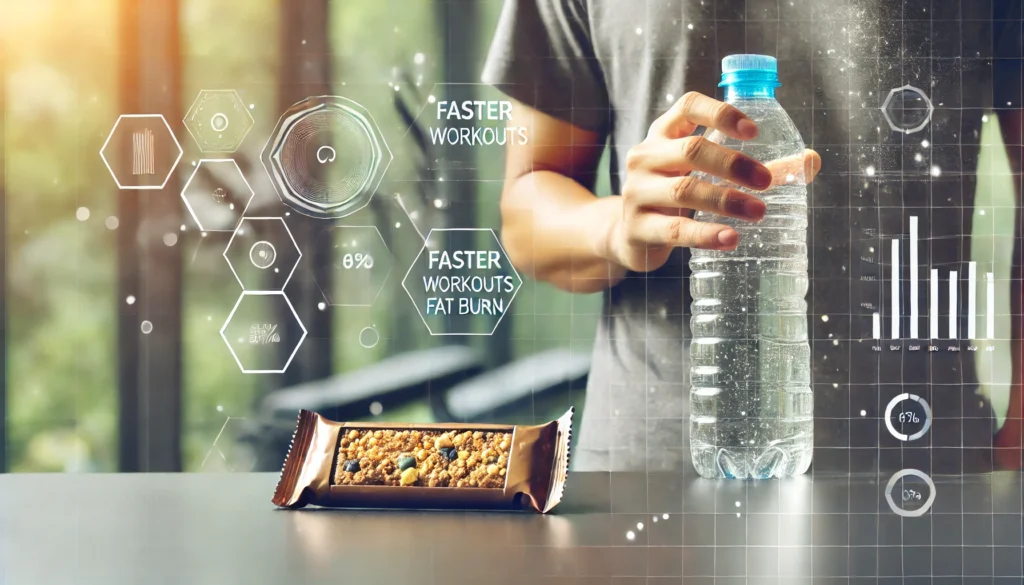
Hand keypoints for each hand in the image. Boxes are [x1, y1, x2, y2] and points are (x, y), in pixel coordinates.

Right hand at [608, 91, 820, 272]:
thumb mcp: (704, 173)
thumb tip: (811, 162)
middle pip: (691, 151)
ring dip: (726, 200)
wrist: (627, 235)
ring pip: (684, 190)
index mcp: (663, 134)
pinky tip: (730, 238)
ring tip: (759, 212)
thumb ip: (754, 167)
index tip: (754, 131)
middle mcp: (644, 157)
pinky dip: (705, 234)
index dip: (721, 113)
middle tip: (766, 181)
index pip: (688, 107)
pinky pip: (675, 230)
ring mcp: (636, 193)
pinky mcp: (637, 228)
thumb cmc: (675, 194)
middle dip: (734, 165)